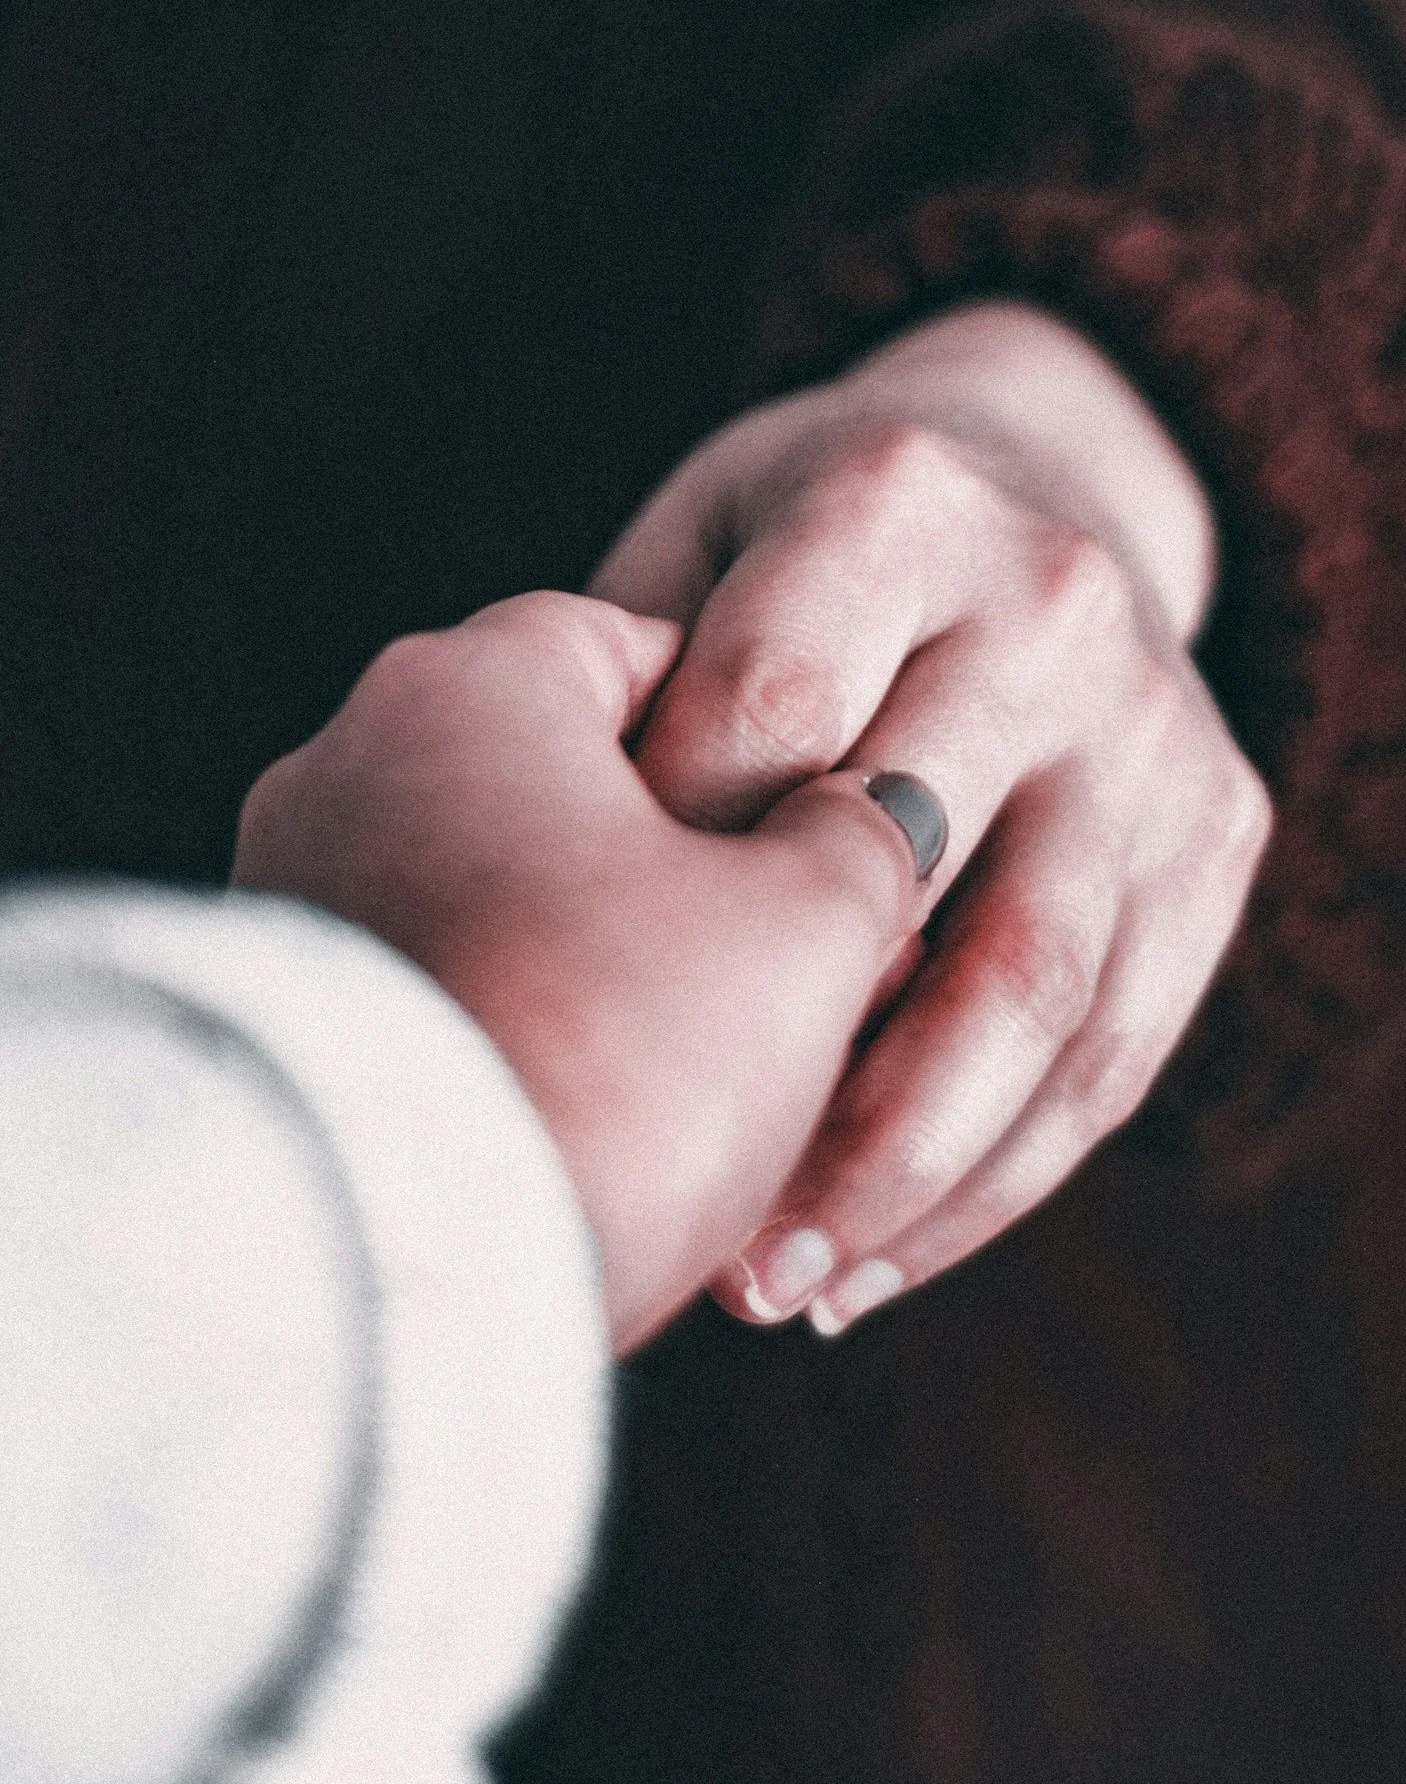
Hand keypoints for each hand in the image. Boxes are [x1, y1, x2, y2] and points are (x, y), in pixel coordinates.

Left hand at [231, 593, 936, 1353]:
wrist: (397, 1277)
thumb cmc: (613, 1061)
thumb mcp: (803, 928)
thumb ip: (863, 839)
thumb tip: (878, 820)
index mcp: (469, 683)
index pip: (656, 648)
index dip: (779, 743)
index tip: (839, 834)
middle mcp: (348, 766)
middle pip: (579, 792)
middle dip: (704, 881)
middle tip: (811, 972)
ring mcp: (297, 902)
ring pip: (515, 913)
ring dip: (627, 982)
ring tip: (736, 1081)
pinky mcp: (284, 1033)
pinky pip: (450, 1010)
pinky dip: (539, 1054)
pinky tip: (620, 1136)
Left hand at [591, 304, 1271, 1334]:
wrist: (1023, 499)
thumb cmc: (774, 571)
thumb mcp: (680, 572)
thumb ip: (626, 714)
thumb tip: (519, 926)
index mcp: (889, 502)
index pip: (765, 712)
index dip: (662, 860)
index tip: (567, 983)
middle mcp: (1048, 598)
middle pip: (916, 867)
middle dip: (779, 1060)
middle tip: (660, 1207)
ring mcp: (1152, 723)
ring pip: (1033, 988)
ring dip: (896, 1170)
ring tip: (768, 1283)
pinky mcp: (1218, 832)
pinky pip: (1114, 1050)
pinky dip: (990, 1183)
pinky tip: (865, 1266)